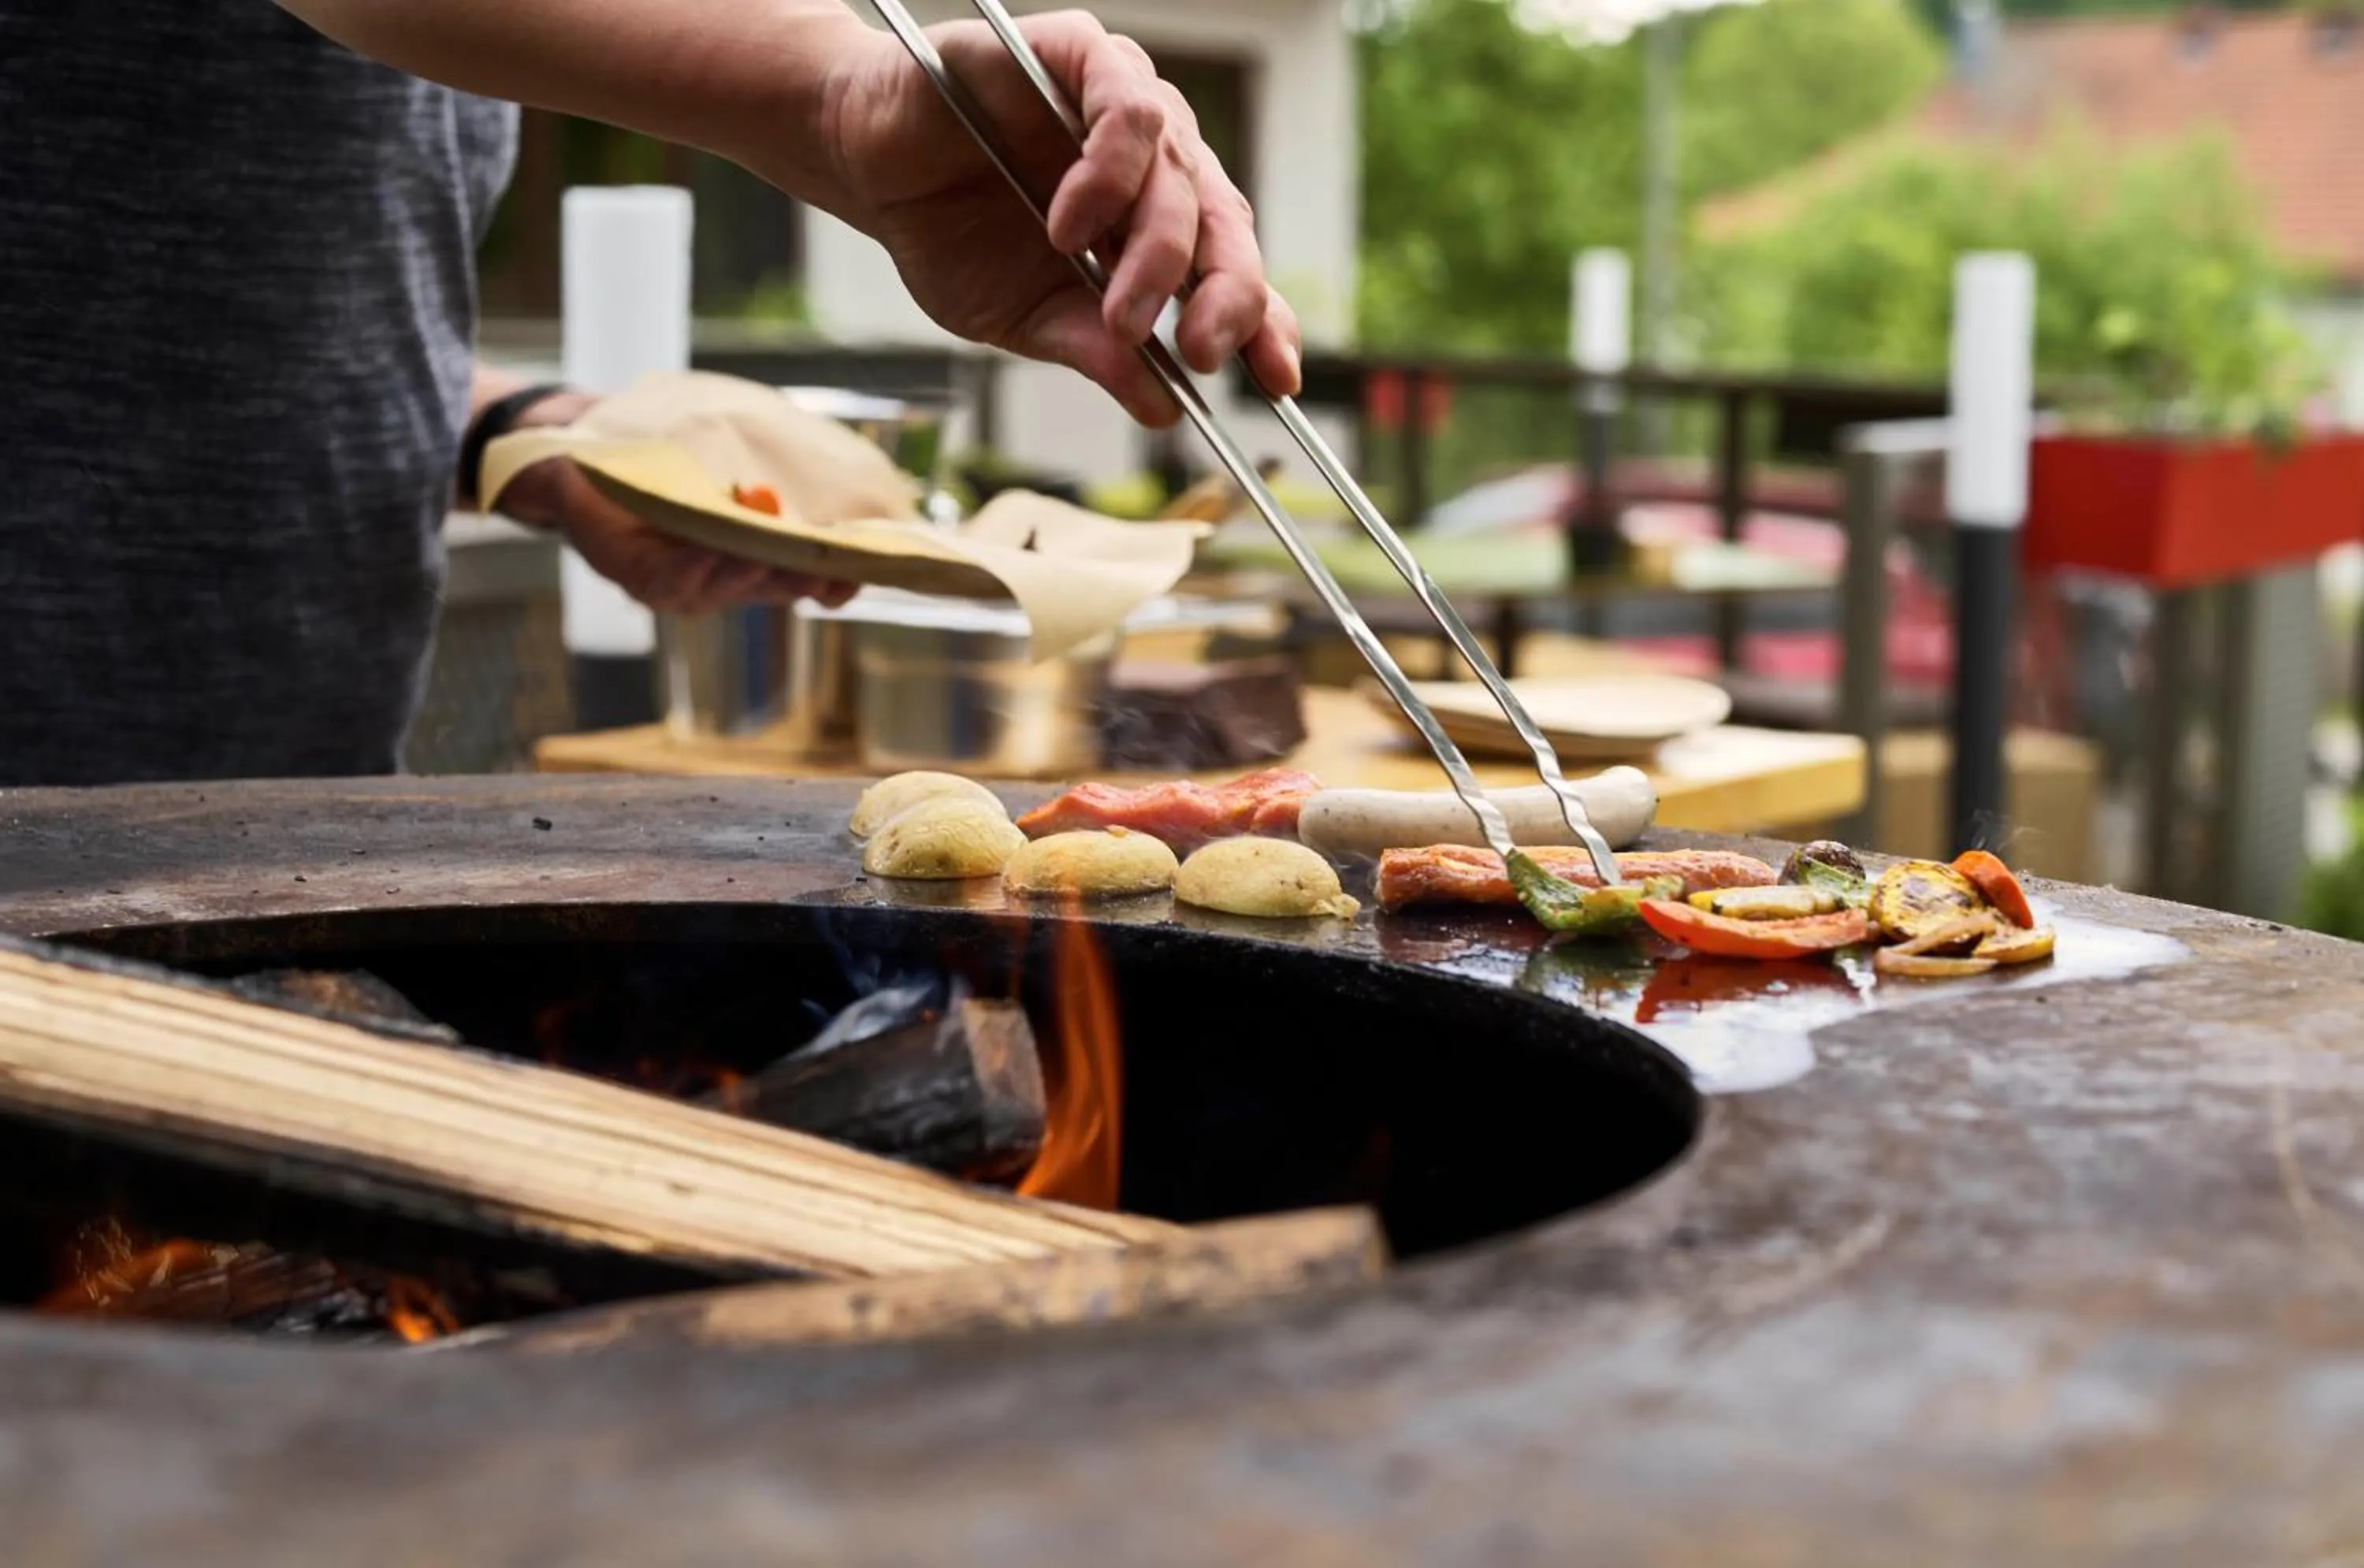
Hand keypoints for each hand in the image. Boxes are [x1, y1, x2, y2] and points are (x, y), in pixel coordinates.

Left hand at [499, 393, 854, 615]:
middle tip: (823, 565)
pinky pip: (670, 585)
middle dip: (799, 577)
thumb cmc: (668, 447)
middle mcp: (728, 574)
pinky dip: (691, 571)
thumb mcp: (737, 449)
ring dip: (746, 574)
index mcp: (760, 550)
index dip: (837, 577)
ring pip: (725, 589)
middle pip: (775, 586)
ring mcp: (685, 581)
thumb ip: (783, 468)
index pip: (809, 572)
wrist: (585, 446)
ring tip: (763, 552)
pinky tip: (706, 552)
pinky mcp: (638, 577)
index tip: (856, 570)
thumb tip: (852, 469)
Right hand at [810, 10, 1301, 426]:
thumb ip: (1096, 353)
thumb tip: (1162, 410)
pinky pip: (1130, 109)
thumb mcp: (1027, 319)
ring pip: (1184, 176)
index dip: (1264, 325)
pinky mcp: (1083, 55)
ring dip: (1159, 257)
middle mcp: (1158, 165)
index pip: (1233, 271)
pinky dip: (1111, 175)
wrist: (869, 165)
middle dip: (1226, 299)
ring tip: (1117, 311)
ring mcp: (1125, 106)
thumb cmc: (951, 235)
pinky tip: (1070, 225)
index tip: (1276, 383)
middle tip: (1198, 354)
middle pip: (1227, 226)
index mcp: (1157, 227)